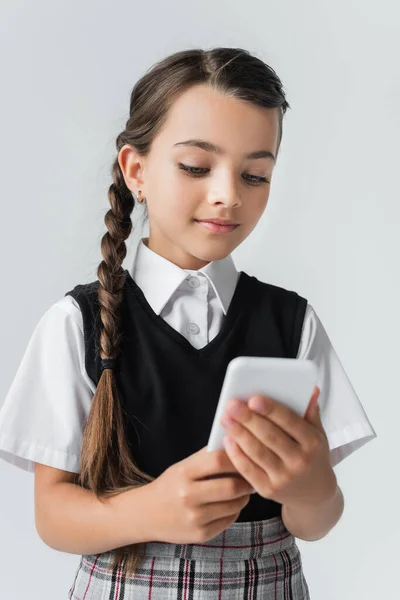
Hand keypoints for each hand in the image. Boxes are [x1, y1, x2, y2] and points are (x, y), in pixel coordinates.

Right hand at [146, 445, 252, 544]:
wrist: (146, 514)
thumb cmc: (171, 485)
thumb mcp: (183, 466)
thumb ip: (207, 457)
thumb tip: (237, 446)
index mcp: (184, 473)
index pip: (218, 461)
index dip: (236, 458)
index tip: (245, 458)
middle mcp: (188, 496)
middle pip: (232, 486)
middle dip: (246, 482)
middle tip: (250, 479)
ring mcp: (195, 518)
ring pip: (235, 505)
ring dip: (243, 497)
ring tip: (242, 491)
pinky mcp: (201, 534)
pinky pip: (229, 520)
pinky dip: (234, 511)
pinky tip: (229, 505)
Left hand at [219, 386, 336, 508]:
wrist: (315, 494)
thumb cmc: (312, 455)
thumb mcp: (317, 433)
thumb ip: (310, 411)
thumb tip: (310, 388)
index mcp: (312, 443)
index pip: (290, 422)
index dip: (271, 410)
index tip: (253, 398)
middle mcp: (300, 461)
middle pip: (270, 436)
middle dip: (248, 419)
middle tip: (232, 405)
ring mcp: (284, 478)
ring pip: (257, 452)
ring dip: (239, 434)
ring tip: (226, 418)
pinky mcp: (268, 490)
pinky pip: (248, 470)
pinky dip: (236, 454)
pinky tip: (228, 439)